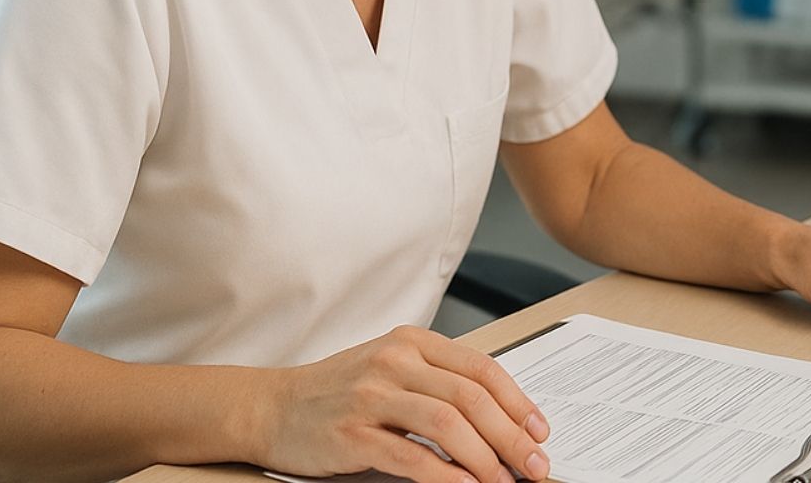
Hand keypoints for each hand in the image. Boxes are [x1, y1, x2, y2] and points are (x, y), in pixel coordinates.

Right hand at [258, 325, 551, 482]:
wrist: (270, 407)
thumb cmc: (338, 392)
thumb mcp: (392, 370)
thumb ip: (438, 385)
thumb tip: (500, 423)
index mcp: (413, 342)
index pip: (482, 369)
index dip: (518, 402)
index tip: (541, 431)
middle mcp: (395, 361)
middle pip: (472, 398)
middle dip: (512, 436)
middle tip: (536, 465)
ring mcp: (372, 395)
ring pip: (448, 424)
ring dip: (485, 458)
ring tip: (504, 481)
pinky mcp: (353, 433)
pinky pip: (412, 456)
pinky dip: (446, 475)